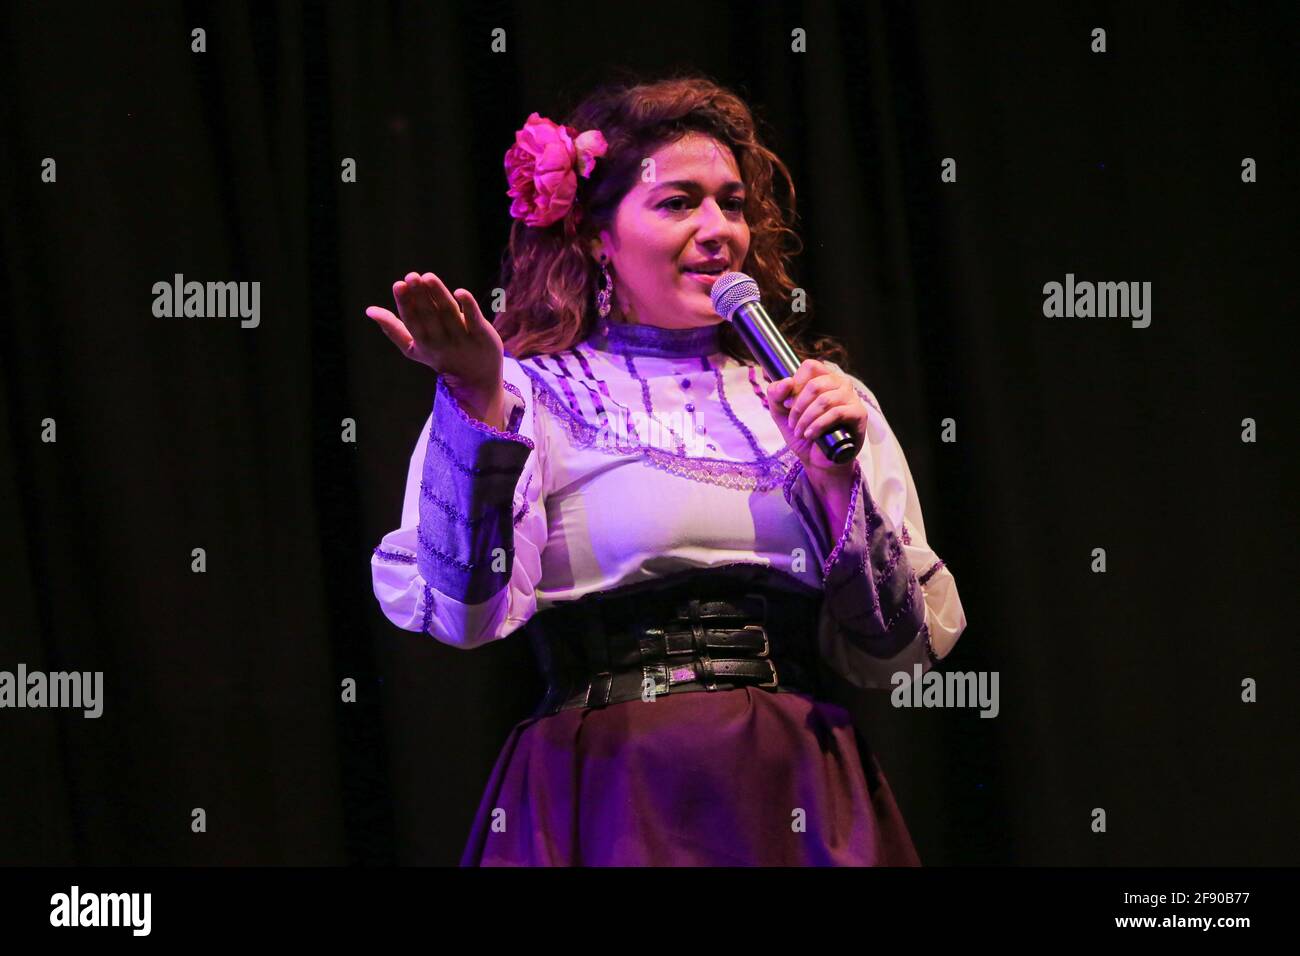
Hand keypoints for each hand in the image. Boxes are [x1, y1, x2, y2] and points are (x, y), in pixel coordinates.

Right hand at [365, 272, 504, 409]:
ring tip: (428, 277)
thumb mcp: (414, 347)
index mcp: (423, 342)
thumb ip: (392, 328)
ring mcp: (462, 338)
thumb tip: (369, 310)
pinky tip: (460, 292)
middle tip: (411, 276)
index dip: (405, 303)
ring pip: (449, 313)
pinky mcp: (482, 334)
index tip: (398, 285)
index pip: (412, 321)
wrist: (476, 379)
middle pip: (429, 315)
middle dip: (420, 295)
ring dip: (438, 294)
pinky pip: (474, 319)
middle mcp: (441, 341)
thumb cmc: (440, 356)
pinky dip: (468, 306)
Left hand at [765, 359, 866, 479]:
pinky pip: (837, 413)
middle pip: (815, 384)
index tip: (787, 404)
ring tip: (800, 431)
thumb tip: (786, 381)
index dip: (795, 384)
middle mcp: (840, 383)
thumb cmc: (803, 433)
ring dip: (806, 418)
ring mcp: (851, 397)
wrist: (818, 460)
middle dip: (798, 407)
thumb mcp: (781, 413)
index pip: (810, 366)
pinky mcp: (858, 414)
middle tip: (792, 422)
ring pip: (825, 399)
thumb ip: (776, 394)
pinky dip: (818, 425)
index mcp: (823, 377)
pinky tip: (811, 435)